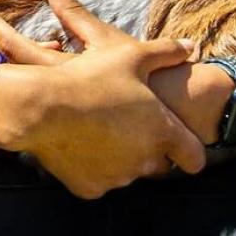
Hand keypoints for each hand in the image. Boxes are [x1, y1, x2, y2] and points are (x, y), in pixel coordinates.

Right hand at [0, 0, 206, 198]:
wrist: (41, 107)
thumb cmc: (91, 77)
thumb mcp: (132, 56)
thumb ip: (167, 52)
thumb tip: (191, 46)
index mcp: (163, 132)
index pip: (194, 158)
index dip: (192, 153)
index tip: (186, 149)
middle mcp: (145, 161)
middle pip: (158, 162)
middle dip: (150, 147)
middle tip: (132, 125)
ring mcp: (116, 178)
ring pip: (128, 171)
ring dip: (123, 156)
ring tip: (104, 129)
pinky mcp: (90, 189)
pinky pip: (99, 179)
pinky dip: (95, 166)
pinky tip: (84, 143)